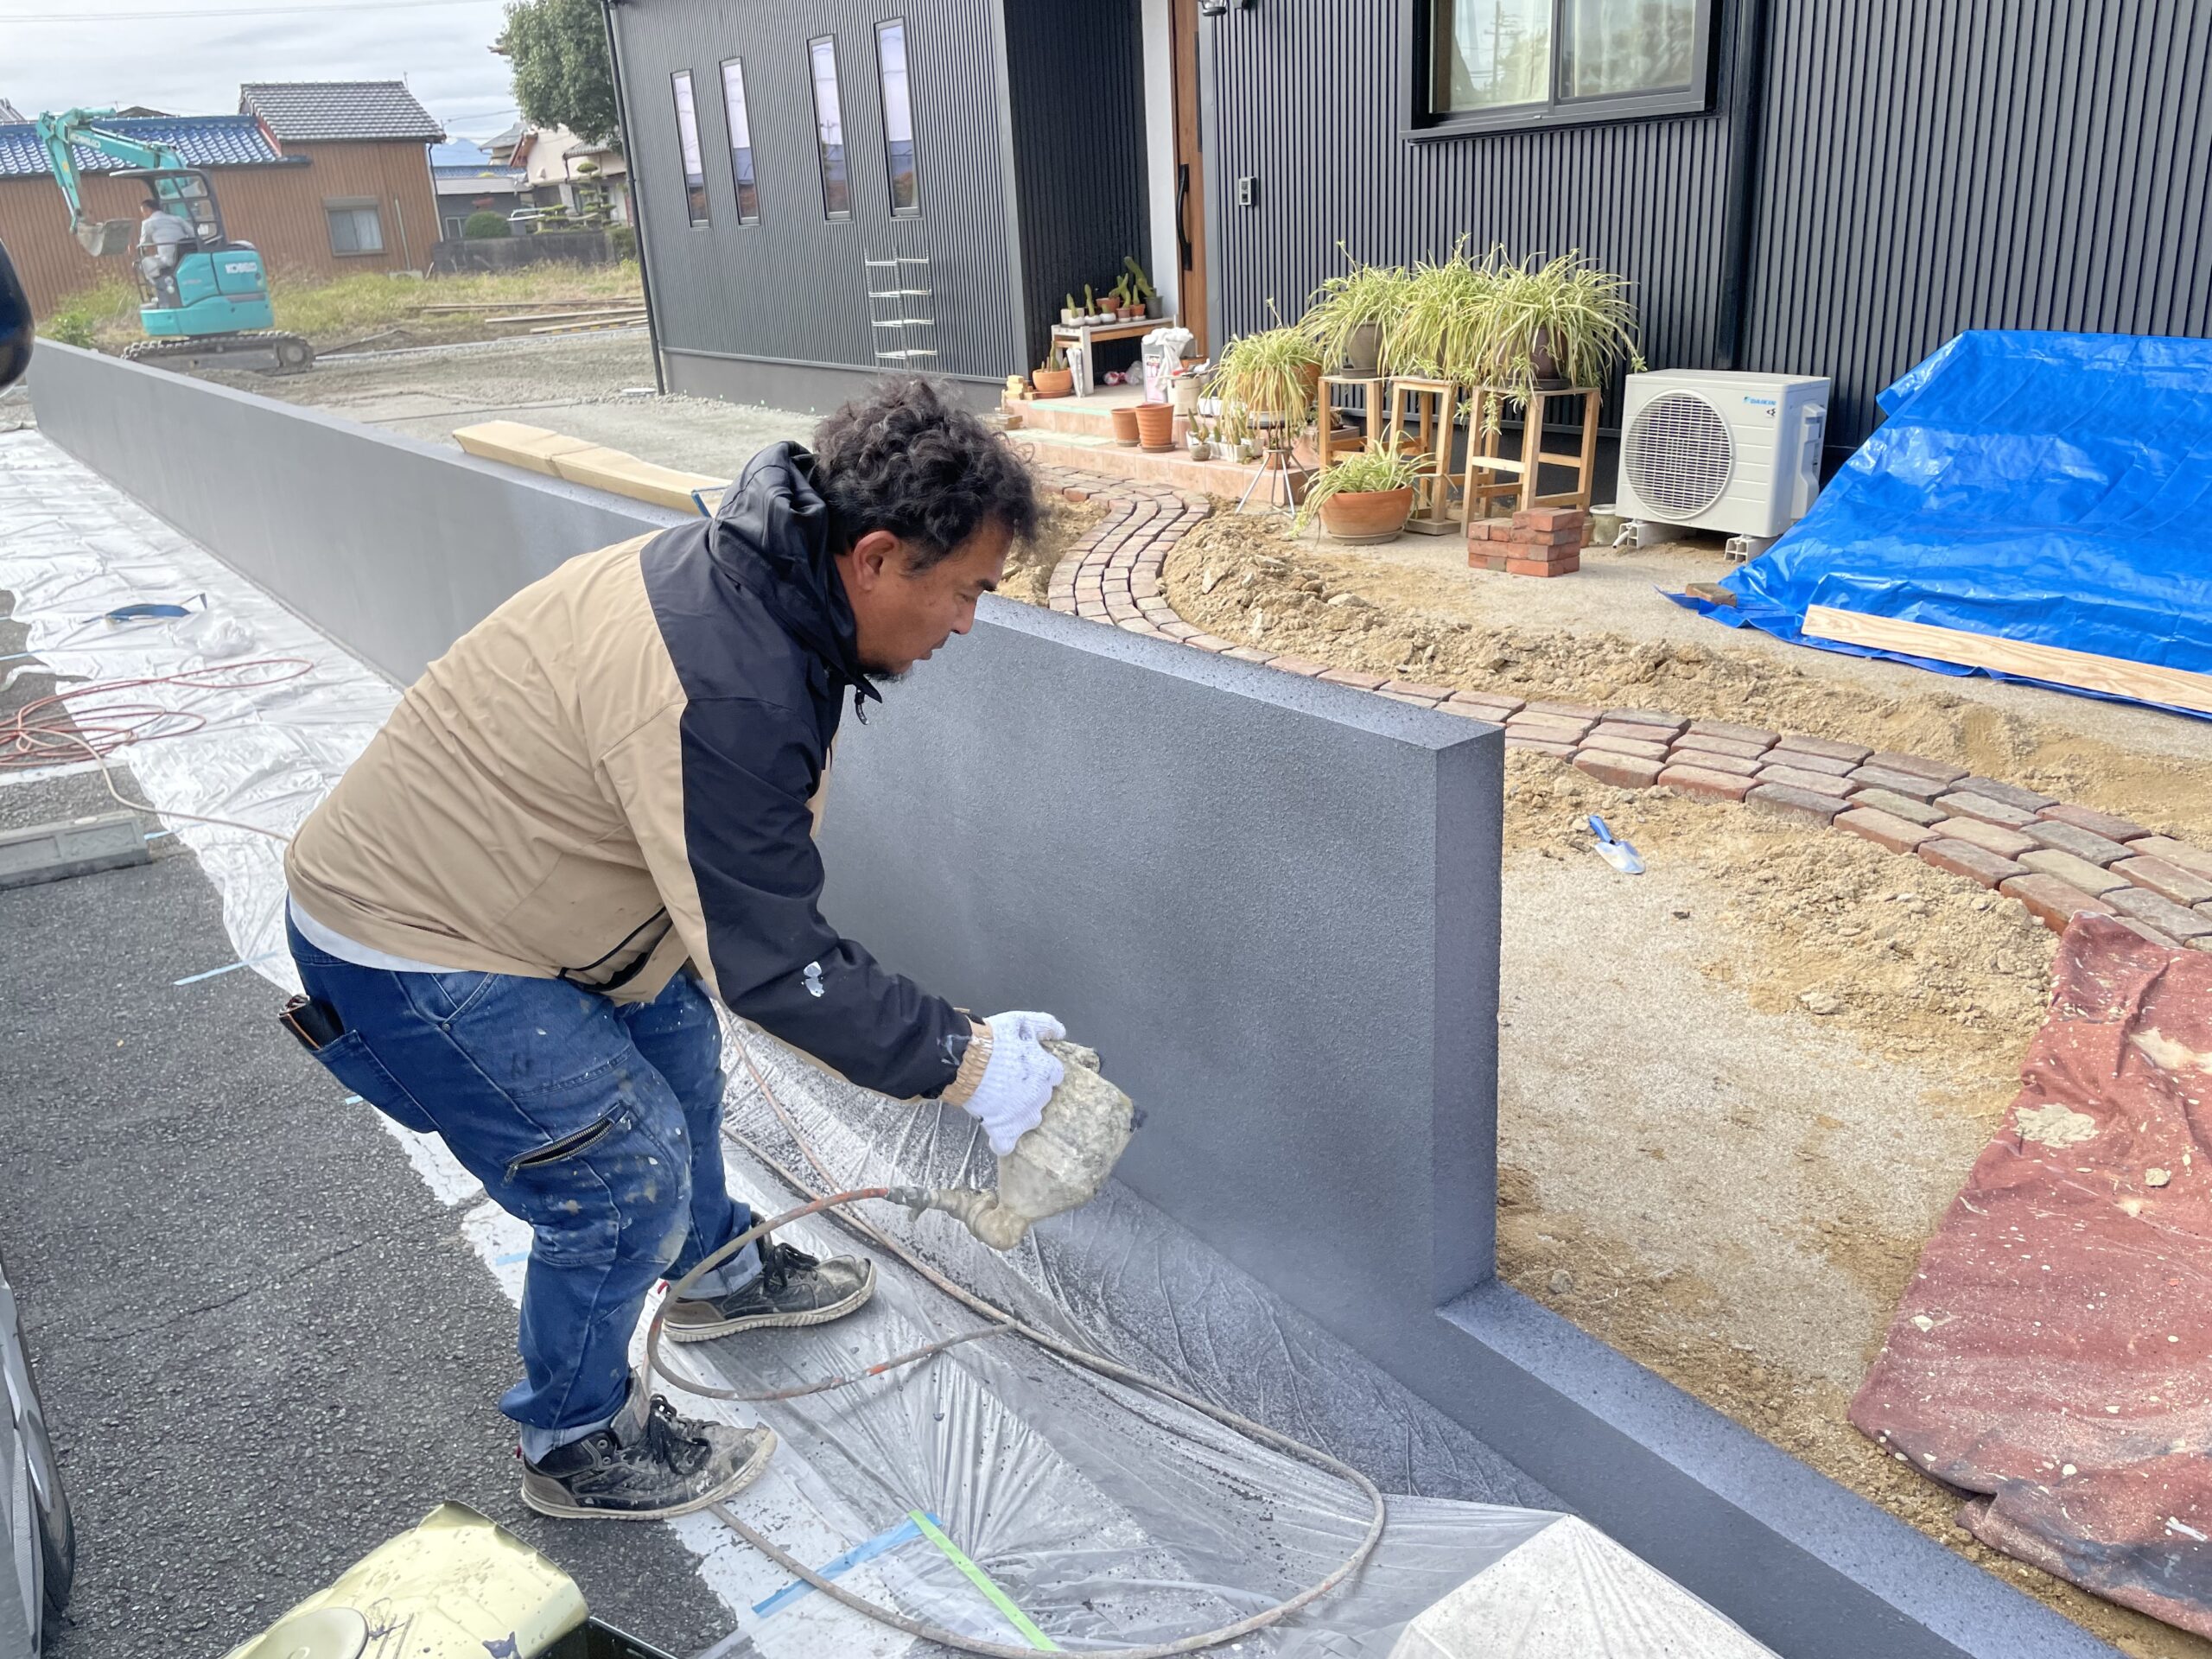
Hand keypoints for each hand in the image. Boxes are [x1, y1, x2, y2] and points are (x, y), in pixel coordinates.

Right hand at [960, 1010, 1065, 1155]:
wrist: (965, 1060)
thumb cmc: (993, 1039)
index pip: (1054, 1075)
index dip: (1040, 1070)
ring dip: (1020, 1113)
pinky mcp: (1004, 1130)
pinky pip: (1006, 1144)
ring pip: (1030, 1119)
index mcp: (1047, 1071)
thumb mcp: (1022, 1022)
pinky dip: (1002, 1140)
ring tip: (1002, 1103)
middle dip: (1030, 1091)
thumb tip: (1061, 1032)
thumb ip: (1045, 1025)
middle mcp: (1040, 1096)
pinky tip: (996, 1132)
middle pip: (1042, 1096)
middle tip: (1009, 1081)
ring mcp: (1023, 1116)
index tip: (1026, 1067)